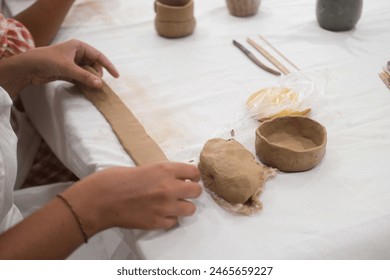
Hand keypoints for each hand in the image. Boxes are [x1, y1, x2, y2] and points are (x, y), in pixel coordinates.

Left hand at [24, 39, 118, 86]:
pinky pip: (80, 78)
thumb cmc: (47, 61)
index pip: (98, 56)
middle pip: (93, 65)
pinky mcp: (67, 72)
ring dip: (90, 81)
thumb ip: (85, 77)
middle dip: (97, 75)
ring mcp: (72, 63)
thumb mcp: (68, 68)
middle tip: (98, 84)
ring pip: (87, 73)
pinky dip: (84, 84)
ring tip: (94, 89)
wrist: (28, 67)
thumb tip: (100, 85)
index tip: (116, 76)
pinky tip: (87, 90)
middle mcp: (77, 54)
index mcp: (79, 46)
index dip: (108, 66)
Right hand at [65, 162, 201, 234]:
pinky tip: (158, 214)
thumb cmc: (116, 179)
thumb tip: (173, 178)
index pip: (194, 173)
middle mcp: (169, 188)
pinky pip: (173, 222)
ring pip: (190, 209)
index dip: (193, 177)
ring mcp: (164, 207)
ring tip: (171, 205)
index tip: (189, 179)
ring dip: (183, 207)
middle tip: (183, 193)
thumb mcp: (144, 168)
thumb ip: (161, 173)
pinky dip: (168, 219)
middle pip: (197, 192)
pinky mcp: (157, 222)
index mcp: (165, 170)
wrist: (101, 199)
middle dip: (191, 192)